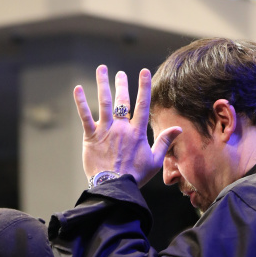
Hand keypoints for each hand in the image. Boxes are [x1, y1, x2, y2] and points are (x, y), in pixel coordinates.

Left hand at [74, 66, 181, 187]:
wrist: (114, 187)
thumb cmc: (135, 176)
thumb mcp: (155, 161)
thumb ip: (164, 142)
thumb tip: (178, 128)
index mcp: (137, 132)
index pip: (143, 105)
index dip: (144, 87)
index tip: (144, 72)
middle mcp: (121, 128)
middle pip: (122, 101)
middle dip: (121, 84)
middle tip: (120, 73)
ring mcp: (105, 130)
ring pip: (104, 103)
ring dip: (103, 84)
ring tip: (102, 69)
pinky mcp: (91, 137)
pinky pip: (85, 116)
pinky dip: (80, 102)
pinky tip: (77, 89)